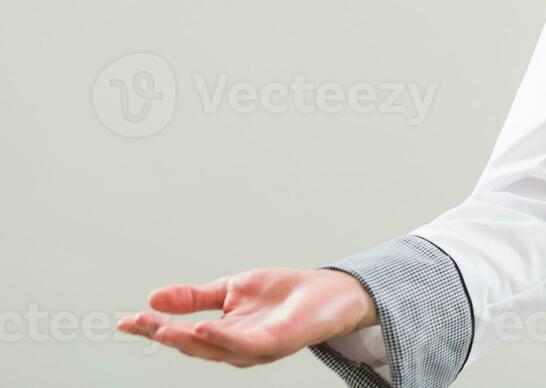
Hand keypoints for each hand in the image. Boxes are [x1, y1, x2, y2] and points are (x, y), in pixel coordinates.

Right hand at [116, 267, 376, 367]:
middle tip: (139, 324)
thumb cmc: (282, 295)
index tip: (124, 321)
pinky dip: (224, 338)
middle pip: (192, 346)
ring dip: (188, 340)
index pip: (181, 333)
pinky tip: (205, 327)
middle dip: (163, 335)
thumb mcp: (231, 290)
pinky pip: (246, 345)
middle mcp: (234, 346)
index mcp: (222, 334)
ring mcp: (255, 348)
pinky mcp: (276, 343)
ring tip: (164, 329)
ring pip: (215, 349)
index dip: (152, 328)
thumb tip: (153, 298)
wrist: (328, 292)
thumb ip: (195, 298)